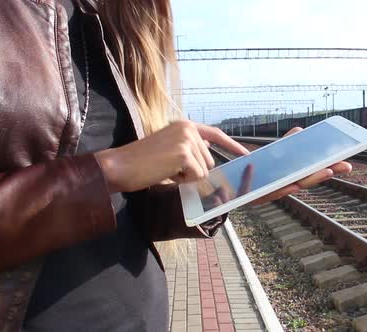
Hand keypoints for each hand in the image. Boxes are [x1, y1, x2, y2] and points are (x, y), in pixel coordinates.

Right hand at [95, 120, 248, 192]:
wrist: (120, 166)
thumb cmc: (142, 162)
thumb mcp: (169, 149)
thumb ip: (190, 149)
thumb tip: (210, 158)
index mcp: (185, 125)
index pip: (215, 134)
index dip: (232, 145)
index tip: (246, 155)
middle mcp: (188, 128)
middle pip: (209, 161)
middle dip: (193, 171)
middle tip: (169, 168)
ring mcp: (187, 140)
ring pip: (204, 170)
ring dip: (186, 177)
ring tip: (165, 169)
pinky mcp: (184, 153)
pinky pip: (196, 176)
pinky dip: (182, 181)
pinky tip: (166, 173)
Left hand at [251, 127, 351, 204]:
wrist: (223, 188)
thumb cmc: (249, 172)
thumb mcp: (270, 156)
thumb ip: (285, 145)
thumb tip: (299, 130)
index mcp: (287, 177)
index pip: (311, 172)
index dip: (329, 167)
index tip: (346, 161)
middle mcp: (283, 187)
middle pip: (308, 179)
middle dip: (328, 173)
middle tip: (346, 166)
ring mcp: (272, 193)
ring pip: (294, 187)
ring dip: (311, 180)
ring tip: (328, 171)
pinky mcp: (257, 198)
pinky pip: (272, 194)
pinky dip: (284, 189)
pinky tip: (295, 184)